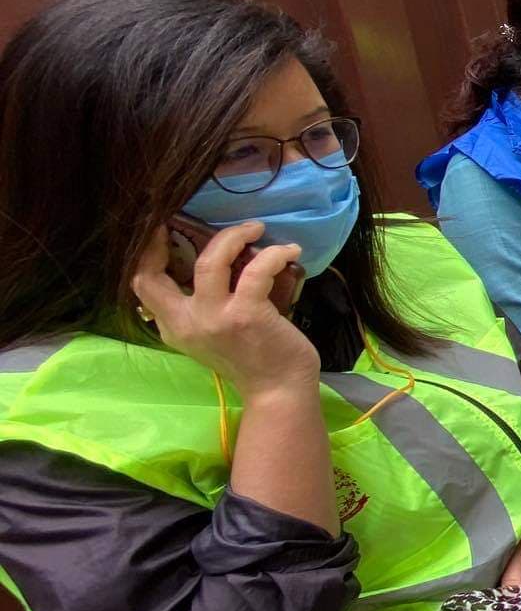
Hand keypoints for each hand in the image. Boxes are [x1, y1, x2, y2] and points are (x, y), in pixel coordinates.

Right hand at [131, 222, 317, 396]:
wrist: (278, 390)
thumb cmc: (251, 358)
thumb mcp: (210, 334)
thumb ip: (199, 306)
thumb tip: (212, 259)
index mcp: (174, 327)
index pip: (142, 285)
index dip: (146, 252)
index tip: (162, 227)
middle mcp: (186, 323)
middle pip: (154, 272)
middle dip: (170, 237)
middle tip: (201, 219)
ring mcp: (214, 319)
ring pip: (211, 261)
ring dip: (235, 237)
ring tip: (255, 229)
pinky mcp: (246, 315)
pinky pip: (256, 270)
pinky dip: (273, 254)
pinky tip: (288, 251)